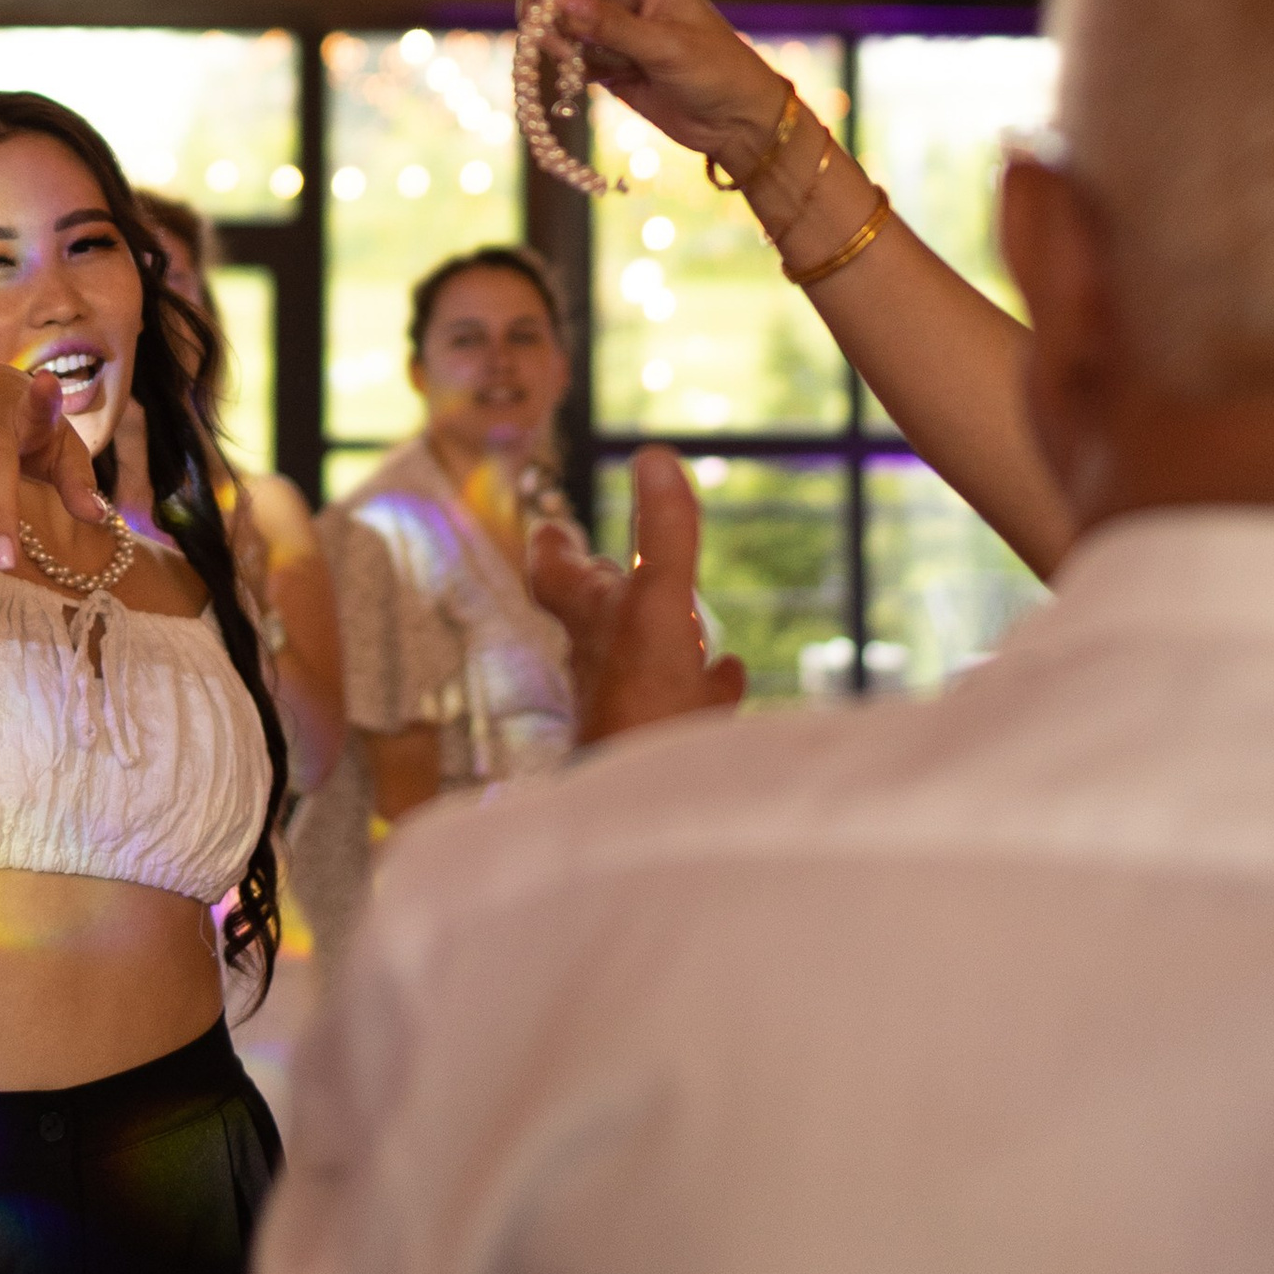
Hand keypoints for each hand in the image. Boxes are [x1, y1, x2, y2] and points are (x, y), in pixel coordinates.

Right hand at [518, 0, 791, 178]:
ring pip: (555, 22)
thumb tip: (557, 4)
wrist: (735, 121)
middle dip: (545, 17)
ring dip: (558, 46)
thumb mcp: (666, 48)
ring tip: (585, 71)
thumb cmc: (717, 74)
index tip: (545, 27)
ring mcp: (611, 22)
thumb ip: (611, 25)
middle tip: (556, 53)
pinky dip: (566, 68)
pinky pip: (566, 52)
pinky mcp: (604, 55)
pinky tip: (596, 81)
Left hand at [529, 448, 745, 744]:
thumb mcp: (659, 608)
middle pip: (596, 619)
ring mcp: (639, 714)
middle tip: (604, 561)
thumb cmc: (643, 713)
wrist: (654, 818)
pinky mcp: (672, 749)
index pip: (557, 578)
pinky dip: (705, 686)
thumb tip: (654, 456)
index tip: (548, 526)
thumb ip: (663, 536)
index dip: (554, 550)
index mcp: (592, 628)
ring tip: (674, 612)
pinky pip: (690, 708)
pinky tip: (726, 677)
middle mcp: (606, 669)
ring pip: (642, 663)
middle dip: (604, 588)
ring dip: (655, 634)